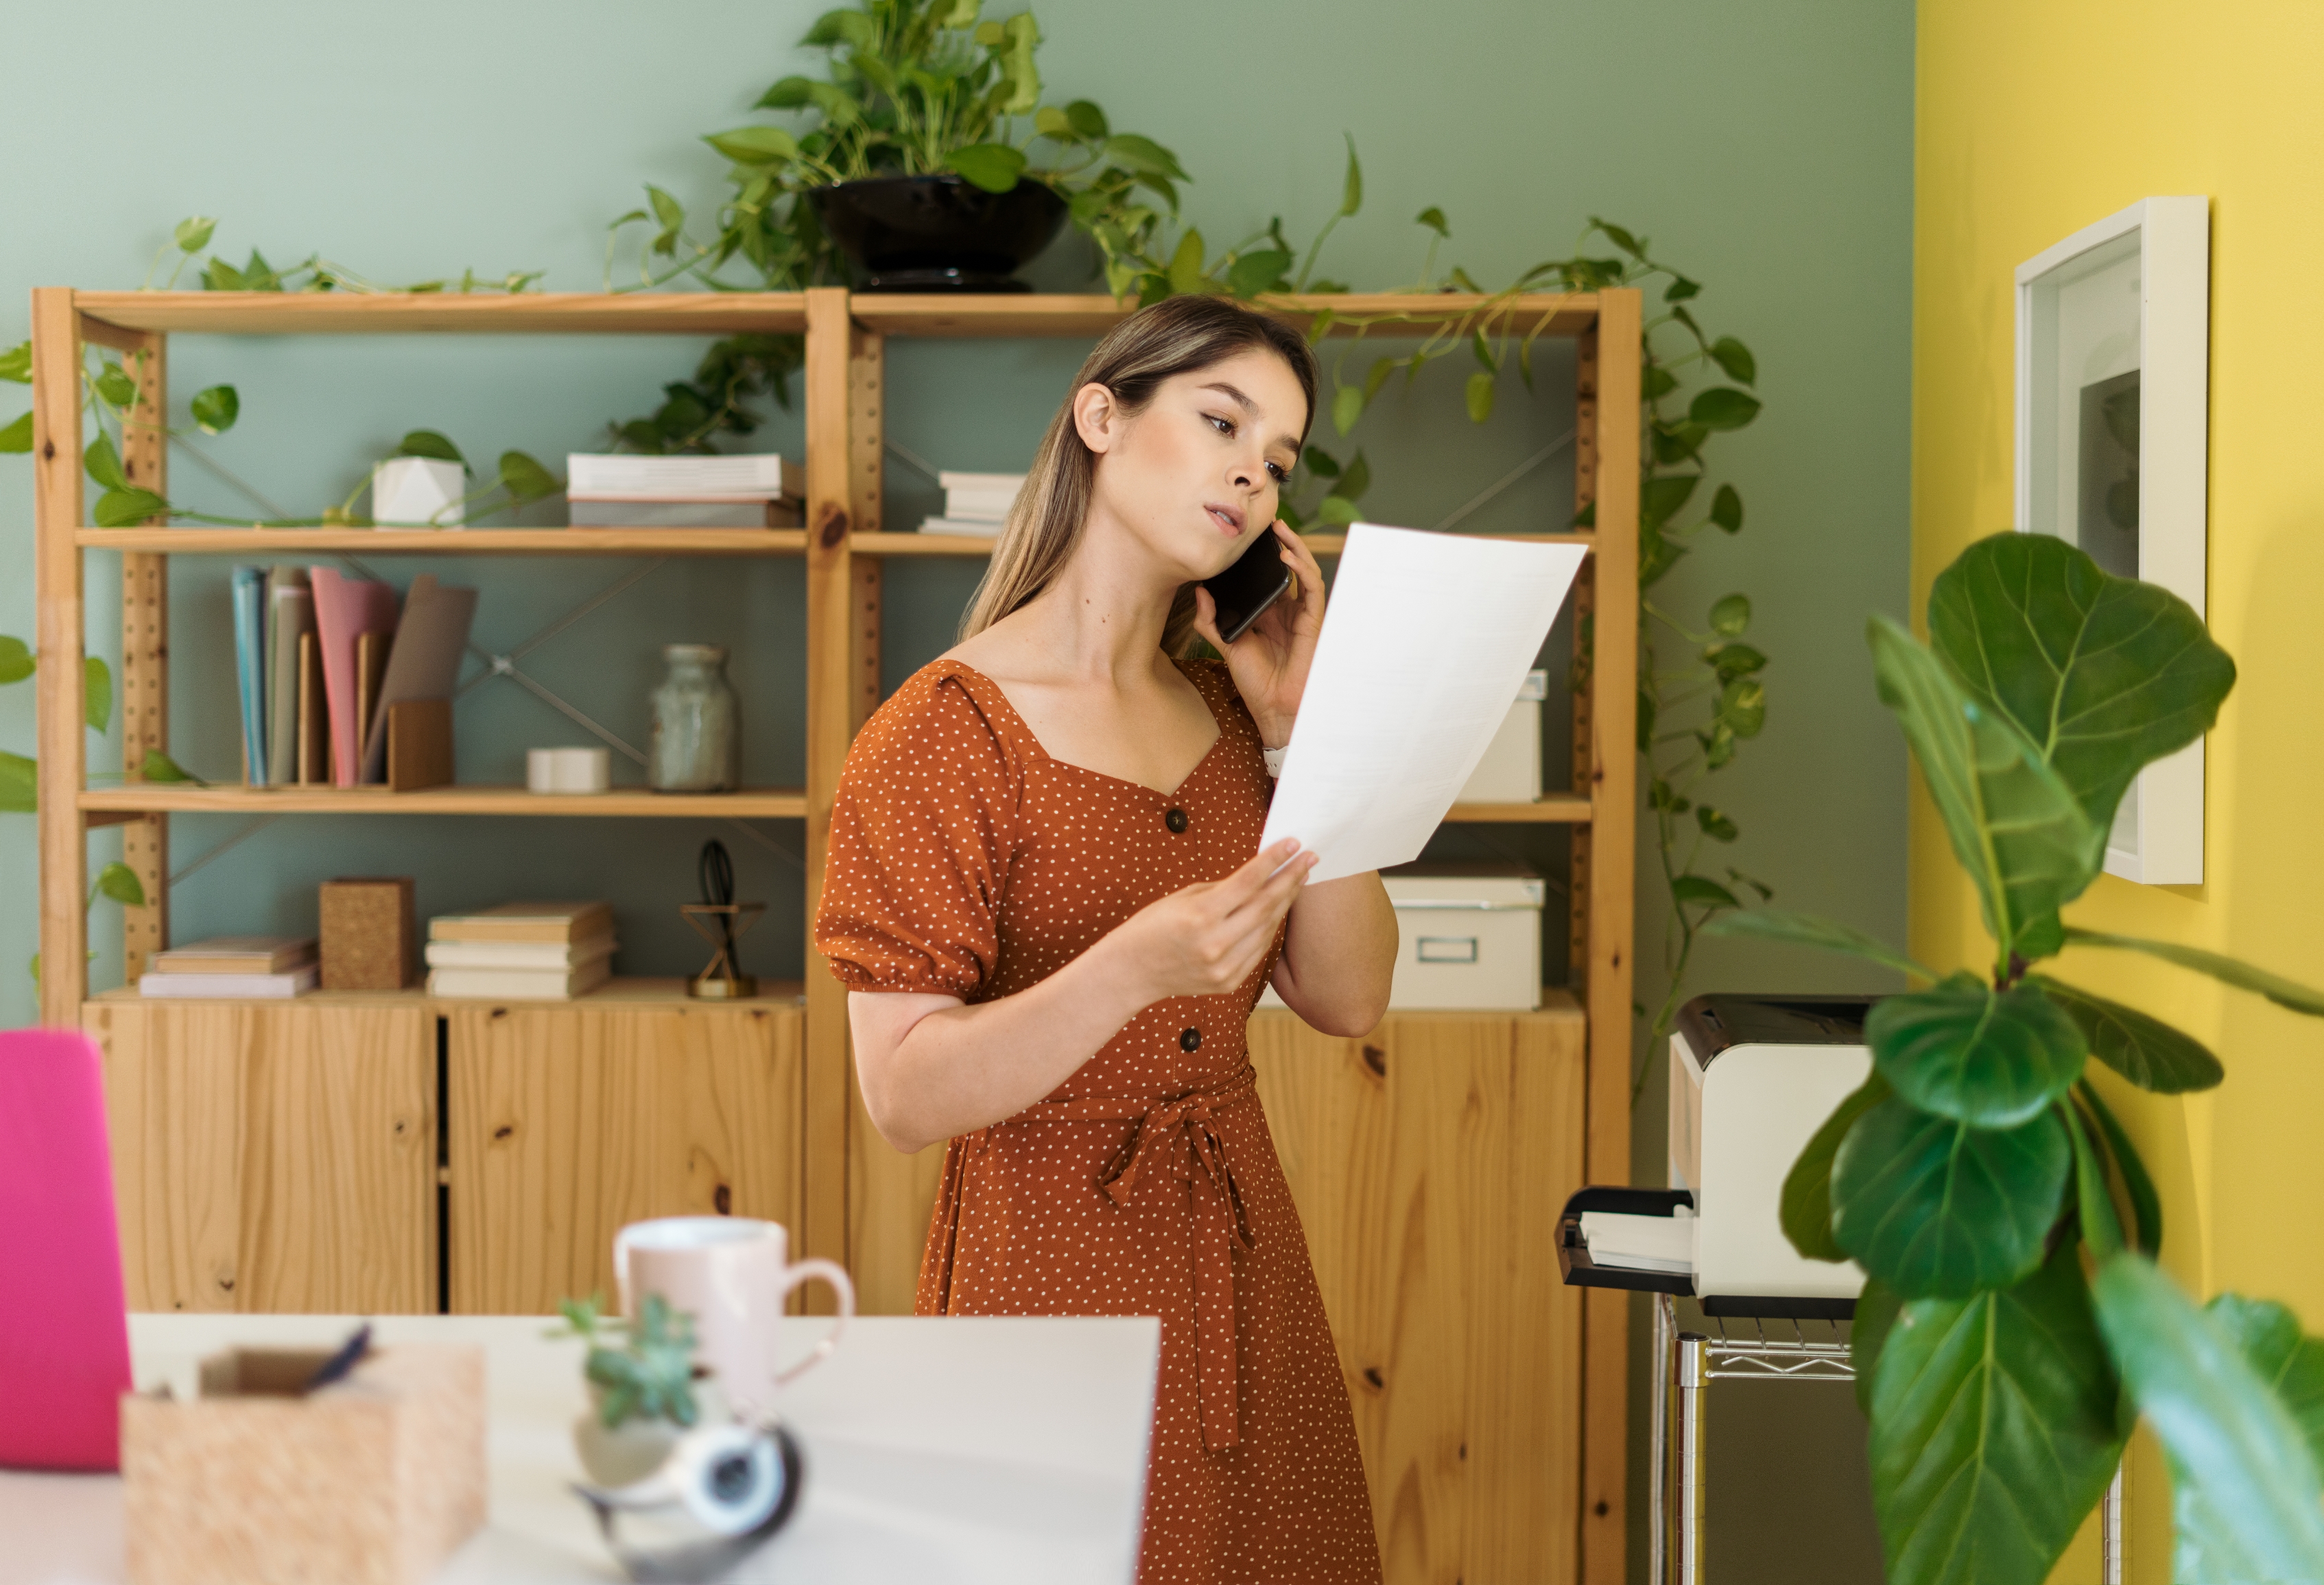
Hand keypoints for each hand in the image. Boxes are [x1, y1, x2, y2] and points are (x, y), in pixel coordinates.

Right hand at [1101, 838, 1316, 1004]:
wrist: (1131, 972)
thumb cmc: (1151, 928)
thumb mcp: (1181, 898)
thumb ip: (1222, 889)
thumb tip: (1257, 877)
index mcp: (1200, 916)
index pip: (1248, 882)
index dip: (1273, 860)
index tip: (1293, 843)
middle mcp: (1215, 944)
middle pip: (1265, 906)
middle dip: (1290, 879)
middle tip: (1308, 858)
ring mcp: (1224, 967)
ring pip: (1267, 929)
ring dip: (1285, 902)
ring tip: (1297, 880)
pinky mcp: (1229, 982)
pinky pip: (1259, 950)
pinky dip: (1270, 927)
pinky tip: (1278, 909)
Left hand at [1192, 520, 1324, 746]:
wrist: (1274, 707)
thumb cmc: (1255, 681)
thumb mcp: (1226, 647)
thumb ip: (1210, 621)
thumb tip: (1199, 592)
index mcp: (1267, 612)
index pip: (1266, 575)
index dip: (1260, 554)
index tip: (1246, 534)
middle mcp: (1286, 609)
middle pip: (1287, 567)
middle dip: (1280, 542)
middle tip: (1266, 521)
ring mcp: (1301, 614)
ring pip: (1303, 571)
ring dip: (1294, 547)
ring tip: (1279, 529)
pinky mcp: (1312, 621)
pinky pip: (1312, 589)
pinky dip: (1302, 570)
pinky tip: (1288, 557)